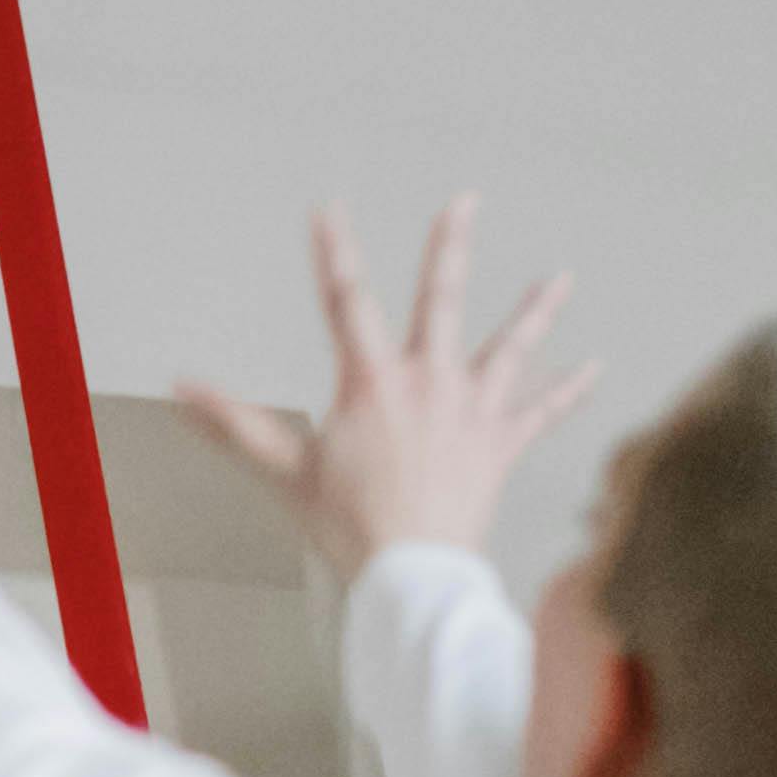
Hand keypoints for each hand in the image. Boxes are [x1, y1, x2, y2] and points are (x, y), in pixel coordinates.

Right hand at [175, 199, 597, 585]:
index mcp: (372, 382)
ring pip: (510, 348)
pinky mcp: (500, 445)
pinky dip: (569, 391)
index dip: (334, 251)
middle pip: (441, 301)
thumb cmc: (349, 527)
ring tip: (559, 278)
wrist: (416, 575)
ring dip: (535, 311)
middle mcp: (429, 383)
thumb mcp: (284, 470)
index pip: (345, 302)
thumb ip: (233, 423)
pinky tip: (595, 368)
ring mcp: (471, 411)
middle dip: (451, 247)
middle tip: (465, 202)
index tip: (328, 210)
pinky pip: (542, 413)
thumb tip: (181, 389)